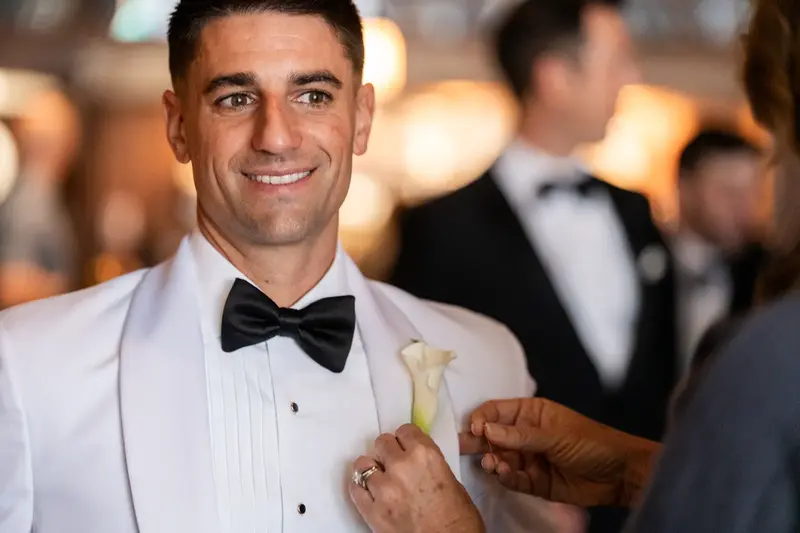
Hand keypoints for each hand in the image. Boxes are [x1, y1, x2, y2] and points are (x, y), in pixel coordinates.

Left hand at [350, 424, 484, 532]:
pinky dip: (361, 488)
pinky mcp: (370, 510)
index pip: (405, 430)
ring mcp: (383, 489)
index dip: (406, 440)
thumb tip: (415, 461)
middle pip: (382, 442)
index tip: (407, 447)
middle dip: (388, 452)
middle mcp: (401, 466)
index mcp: (426, 455)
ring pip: (363, 463)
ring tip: (380, 479)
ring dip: (372, 469)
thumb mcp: (451, 481)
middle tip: (395, 464)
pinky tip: (371, 493)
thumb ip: (428, 465)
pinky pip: (354, 488)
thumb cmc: (459, 520)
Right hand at [459, 398, 658, 507]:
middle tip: (461, 448)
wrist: (619, 475)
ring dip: (492, 461)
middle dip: (477, 442)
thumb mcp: (555, 435)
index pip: (496, 411)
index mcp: (531, 413)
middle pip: (492, 436)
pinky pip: (512, 479)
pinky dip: (506, 477)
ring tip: (493, 464)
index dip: (482, 418)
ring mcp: (528, 458)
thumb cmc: (591, 442)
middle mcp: (525, 434)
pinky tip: (505, 475)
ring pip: (499, 458)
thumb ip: (520, 435)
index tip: (475, 429)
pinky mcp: (534, 482)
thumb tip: (486, 429)